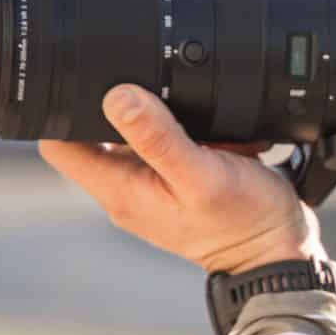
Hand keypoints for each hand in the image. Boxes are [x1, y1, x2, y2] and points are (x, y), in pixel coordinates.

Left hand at [39, 88, 321, 274]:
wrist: (277, 251)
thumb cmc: (243, 222)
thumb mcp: (201, 174)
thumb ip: (158, 137)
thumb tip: (118, 97)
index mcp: (119, 190)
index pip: (57, 144)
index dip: (61, 109)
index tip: (88, 83)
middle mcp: (126, 189)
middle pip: (94, 131)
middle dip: (124, 106)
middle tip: (165, 103)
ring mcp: (148, 187)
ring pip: (134, 133)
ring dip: (163, 118)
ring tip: (200, 126)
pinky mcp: (173, 182)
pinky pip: (165, 143)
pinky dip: (186, 131)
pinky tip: (213, 135)